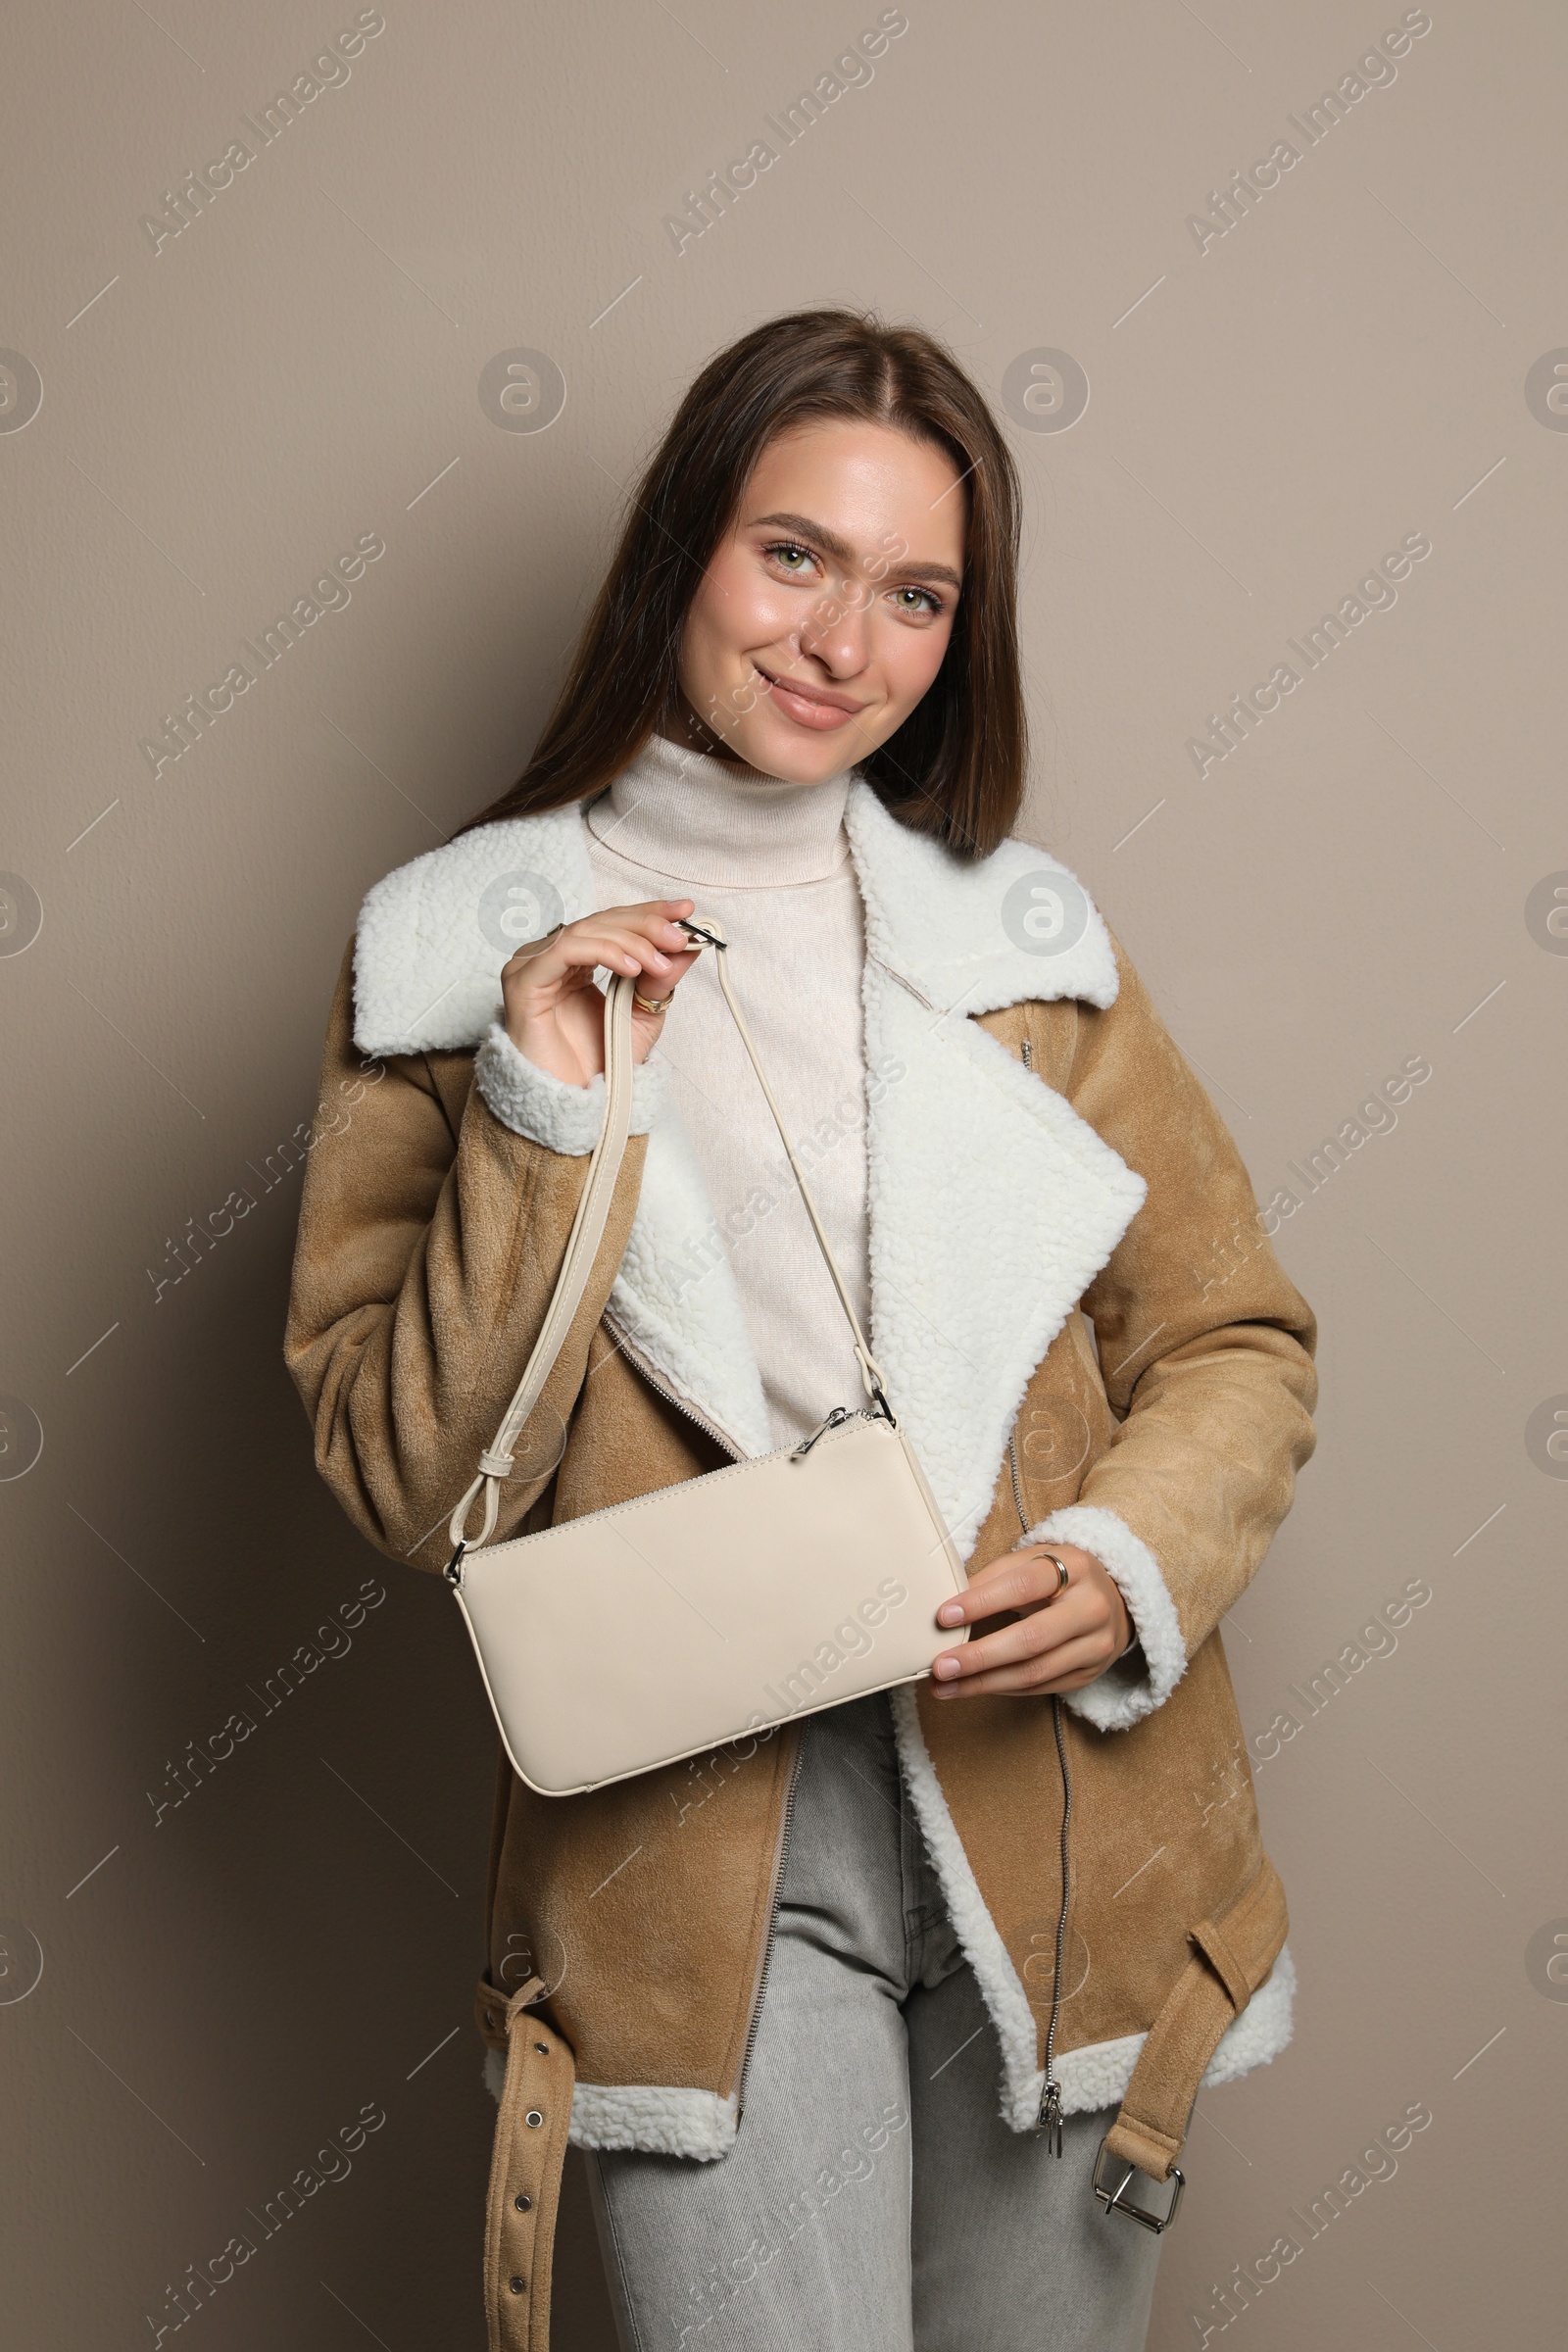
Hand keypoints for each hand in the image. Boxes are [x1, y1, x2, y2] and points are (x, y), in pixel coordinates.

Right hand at [501, 899, 700, 1085]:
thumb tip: (688, 945)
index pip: (613, 922)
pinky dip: (602, 952)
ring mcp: (534, 967)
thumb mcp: (644, 1015)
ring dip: (629, 941)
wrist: (577, 1104)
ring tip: (659, 962)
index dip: (648, 912)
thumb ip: (661, 979)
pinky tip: (631, 968)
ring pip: (585, 931)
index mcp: (577, 959)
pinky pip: (564, 951)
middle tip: (679, 936)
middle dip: (645, 924)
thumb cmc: (601, 1064)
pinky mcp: (523, 982)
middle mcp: (553, 958)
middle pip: (600, 921)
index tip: (686, 911)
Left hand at [929, 1542, 1132, 1699]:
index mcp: (1075, 1567)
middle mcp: (1092, 1608)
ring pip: (1035, 1672)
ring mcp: (1095, 1645)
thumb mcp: (1034, 1560)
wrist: (1114, 1599)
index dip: (981, 1602)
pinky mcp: (1089, 1673)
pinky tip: (974, 1686)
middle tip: (941, 1666)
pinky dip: (1002, 1688)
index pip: (1022, 1586)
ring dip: (984, 1682)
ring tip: (945, 1685)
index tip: (943, 1616)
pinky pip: (1040, 1686)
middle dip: (981, 1656)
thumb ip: (995, 1577)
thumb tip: (950, 1604)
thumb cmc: (1061, 1576)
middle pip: (1032, 1639)